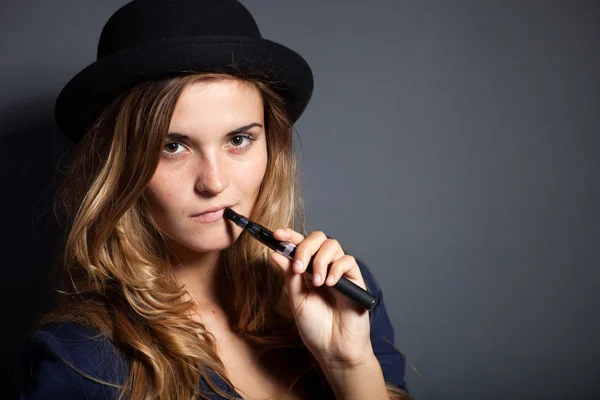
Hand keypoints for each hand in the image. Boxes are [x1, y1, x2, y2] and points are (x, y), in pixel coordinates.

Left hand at [269, 228, 373, 368]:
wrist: (333, 349)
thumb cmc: (315, 327)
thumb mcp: (296, 299)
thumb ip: (290, 276)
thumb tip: (276, 253)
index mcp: (307, 270)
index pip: (300, 244)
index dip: (289, 236)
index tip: (277, 235)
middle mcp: (324, 266)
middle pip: (318, 238)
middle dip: (305, 247)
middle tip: (299, 268)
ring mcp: (339, 272)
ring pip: (332, 245)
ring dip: (321, 261)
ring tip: (318, 283)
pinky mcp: (355, 280)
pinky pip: (348, 261)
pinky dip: (337, 269)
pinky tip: (330, 284)